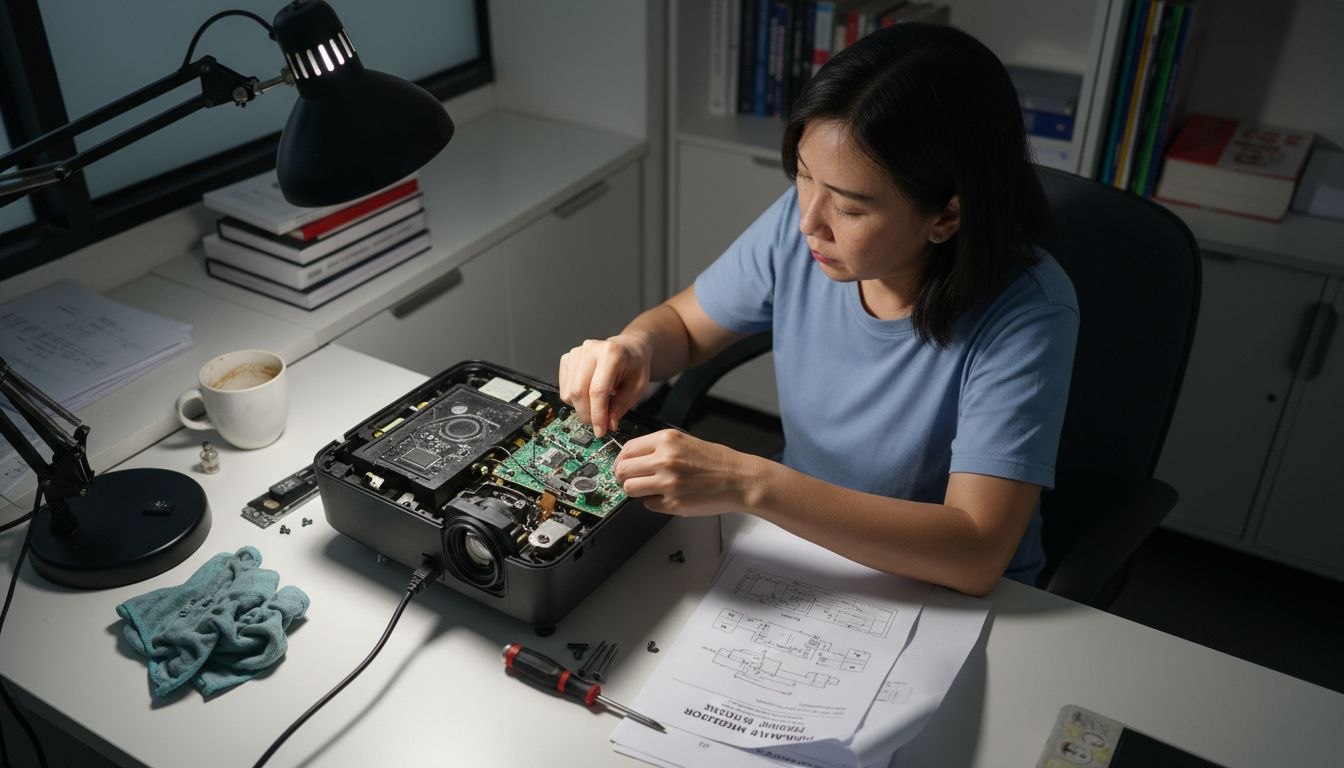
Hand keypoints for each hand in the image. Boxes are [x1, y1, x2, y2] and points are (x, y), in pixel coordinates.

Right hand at [558, 336, 651, 436]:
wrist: (628, 348)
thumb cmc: (634, 365)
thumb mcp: (638, 387)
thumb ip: (622, 406)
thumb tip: (608, 424)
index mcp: (611, 353)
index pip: (597, 389)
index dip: (597, 414)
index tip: (600, 430)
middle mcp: (590, 349)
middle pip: (578, 392)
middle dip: (587, 415)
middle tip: (598, 425)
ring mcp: (576, 353)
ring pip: (569, 393)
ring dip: (581, 408)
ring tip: (597, 407)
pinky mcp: (567, 359)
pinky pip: (564, 389)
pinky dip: (574, 400)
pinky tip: (589, 396)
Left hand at [613, 429, 758, 516]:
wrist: (739, 479)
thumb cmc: (717, 461)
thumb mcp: (685, 441)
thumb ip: (659, 447)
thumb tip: (633, 458)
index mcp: (667, 440)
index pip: (627, 449)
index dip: (620, 460)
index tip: (622, 465)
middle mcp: (665, 460)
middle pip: (623, 470)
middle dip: (622, 477)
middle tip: (629, 480)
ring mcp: (668, 483)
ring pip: (630, 489)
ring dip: (635, 491)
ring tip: (648, 489)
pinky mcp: (673, 503)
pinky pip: (648, 504)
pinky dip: (654, 502)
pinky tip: (667, 497)